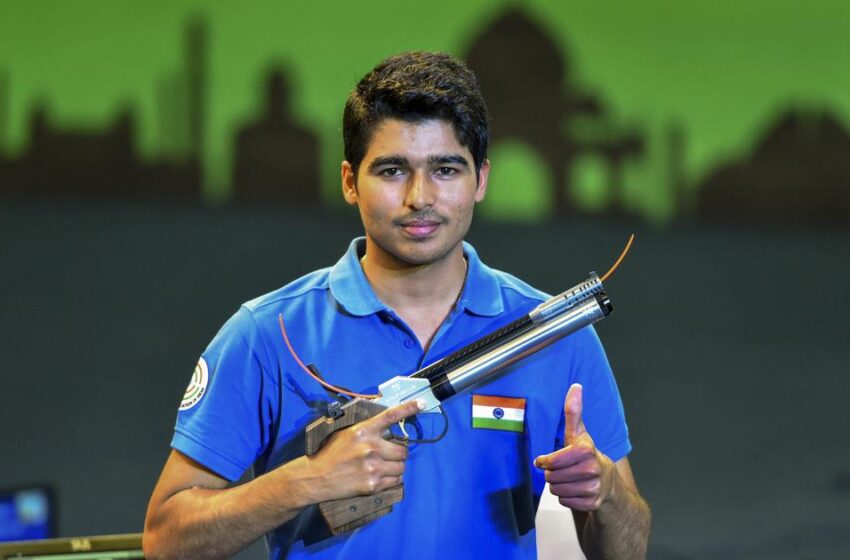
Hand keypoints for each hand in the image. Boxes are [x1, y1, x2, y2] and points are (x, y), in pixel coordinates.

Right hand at [307, 399, 422, 502]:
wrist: (316, 477)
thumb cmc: (331, 453)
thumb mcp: (347, 433)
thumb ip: (367, 429)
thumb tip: (387, 426)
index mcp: (363, 431)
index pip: (390, 416)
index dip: (408, 408)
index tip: (422, 403)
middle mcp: (371, 447)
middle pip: (402, 449)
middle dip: (398, 453)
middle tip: (388, 455)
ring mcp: (373, 467)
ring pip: (401, 467)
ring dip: (395, 467)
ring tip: (382, 468)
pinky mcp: (373, 484)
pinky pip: (395, 481)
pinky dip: (391, 480)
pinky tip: (379, 477)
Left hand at [534, 384, 615, 510]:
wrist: (609, 483)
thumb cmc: (588, 455)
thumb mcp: (579, 433)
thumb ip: (573, 411)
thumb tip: (575, 386)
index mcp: (587, 450)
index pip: (553, 461)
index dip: (545, 461)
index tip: (544, 460)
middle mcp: (593, 469)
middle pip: (552, 477)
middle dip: (552, 474)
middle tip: (562, 470)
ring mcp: (594, 488)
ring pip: (557, 490)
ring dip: (558, 486)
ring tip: (568, 479)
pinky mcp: (592, 504)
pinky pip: (564, 502)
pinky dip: (566, 497)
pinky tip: (575, 490)